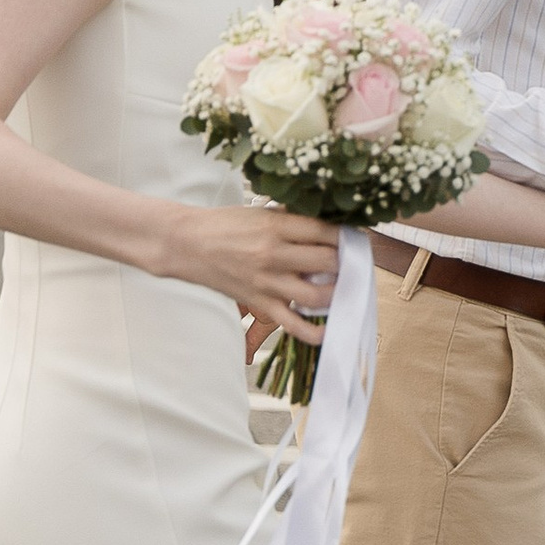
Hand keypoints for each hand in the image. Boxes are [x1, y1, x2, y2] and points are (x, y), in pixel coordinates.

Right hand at [157, 203, 340, 346]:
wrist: (185, 243)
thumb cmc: (224, 225)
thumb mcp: (260, 212)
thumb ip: (291, 219)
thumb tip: (326, 221)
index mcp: (276, 225)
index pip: (324, 232)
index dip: (348, 237)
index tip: (358, 240)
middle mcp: (273, 253)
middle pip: (327, 262)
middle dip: (346, 264)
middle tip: (354, 265)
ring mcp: (266, 281)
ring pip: (317, 296)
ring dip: (336, 294)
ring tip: (342, 289)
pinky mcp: (258, 301)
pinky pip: (291, 324)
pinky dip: (312, 332)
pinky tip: (326, 331)